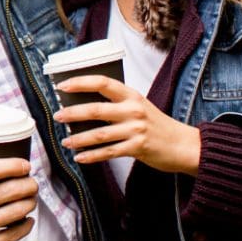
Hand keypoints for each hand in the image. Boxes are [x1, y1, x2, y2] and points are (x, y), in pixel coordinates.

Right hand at [0, 160, 36, 240]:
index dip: (11, 165)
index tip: (25, 165)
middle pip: (8, 190)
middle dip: (28, 185)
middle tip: (33, 183)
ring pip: (15, 211)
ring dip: (30, 203)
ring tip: (31, 200)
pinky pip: (15, 233)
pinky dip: (26, 225)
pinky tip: (28, 220)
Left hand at [54, 75, 200, 174]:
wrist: (184, 144)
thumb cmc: (156, 124)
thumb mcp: (139, 106)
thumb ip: (116, 104)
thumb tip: (81, 105)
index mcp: (131, 95)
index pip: (102, 82)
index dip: (80, 82)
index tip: (62, 86)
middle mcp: (133, 110)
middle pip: (96, 109)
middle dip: (72, 113)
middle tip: (57, 116)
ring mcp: (136, 130)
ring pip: (100, 134)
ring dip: (79, 138)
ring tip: (65, 142)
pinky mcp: (138, 148)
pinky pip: (109, 152)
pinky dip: (92, 156)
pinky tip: (80, 158)